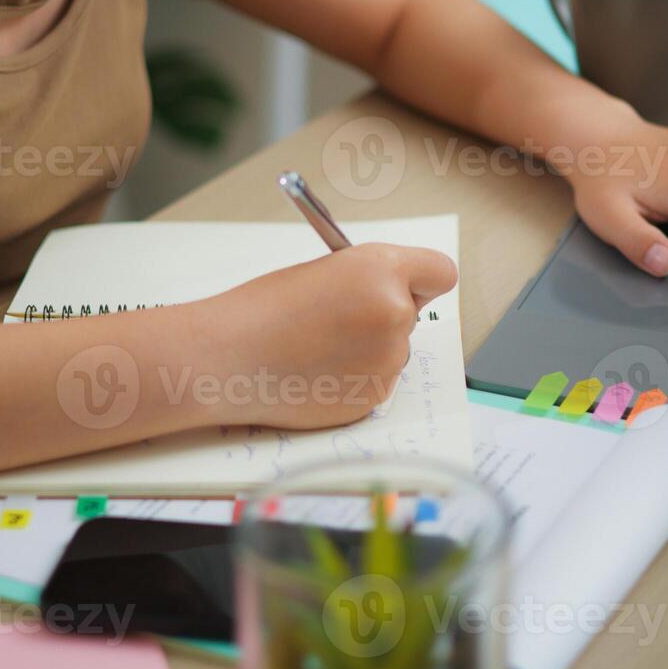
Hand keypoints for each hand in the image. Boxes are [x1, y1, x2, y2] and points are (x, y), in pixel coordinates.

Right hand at [208, 243, 457, 428]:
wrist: (228, 358)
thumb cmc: (262, 309)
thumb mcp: (323, 272)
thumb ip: (367, 281)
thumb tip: (390, 297)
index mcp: (381, 271)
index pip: (440, 272)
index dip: (421, 279)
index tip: (405, 286)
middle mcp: (395, 314)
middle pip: (412, 313)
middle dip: (384, 316)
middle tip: (338, 319)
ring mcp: (388, 361)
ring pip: (392, 351)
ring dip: (367, 350)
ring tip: (315, 349)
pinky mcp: (374, 397)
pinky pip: (375, 381)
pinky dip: (353, 379)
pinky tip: (314, 373)